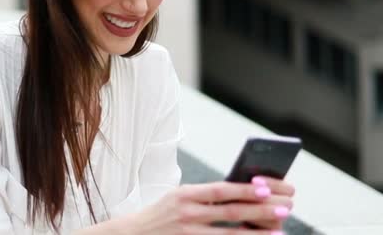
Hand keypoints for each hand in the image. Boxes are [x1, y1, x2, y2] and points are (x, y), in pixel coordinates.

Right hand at [130, 177, 293, 233]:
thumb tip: (240, 194)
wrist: (134, 233)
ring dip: (256, 233)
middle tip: (283, 208)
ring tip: (279, 231)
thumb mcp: (178, 196)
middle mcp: (187, 213)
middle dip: (259, 210)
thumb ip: (204, 196)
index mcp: (185, 194)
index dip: (244, 190)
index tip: (266, 189)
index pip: (220, 189)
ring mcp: (189, 233)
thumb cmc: (162, 213)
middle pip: (230, 212)